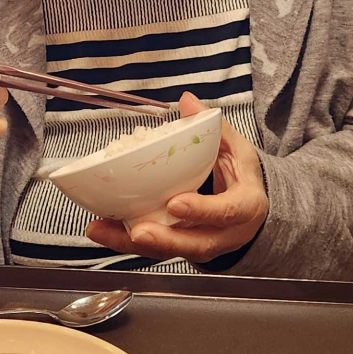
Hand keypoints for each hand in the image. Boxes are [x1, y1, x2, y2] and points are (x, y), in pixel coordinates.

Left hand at [87, 94, 267, 265]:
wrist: (251, 212)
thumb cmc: (242, 178)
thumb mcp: (237, 150)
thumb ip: (215, 129)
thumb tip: (187, 101)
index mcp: (246, 207)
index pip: (228, 212)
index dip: (202, 211)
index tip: (175, 203)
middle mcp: (225, 234)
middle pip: (196, 245)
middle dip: (165, 239)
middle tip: (138, 231)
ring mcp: (203, 245)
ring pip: (170, 252)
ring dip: (134, 244)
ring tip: (103, 231)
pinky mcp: (181, 248)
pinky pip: (155, 250)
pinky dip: (125, 241)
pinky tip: (102, 230)